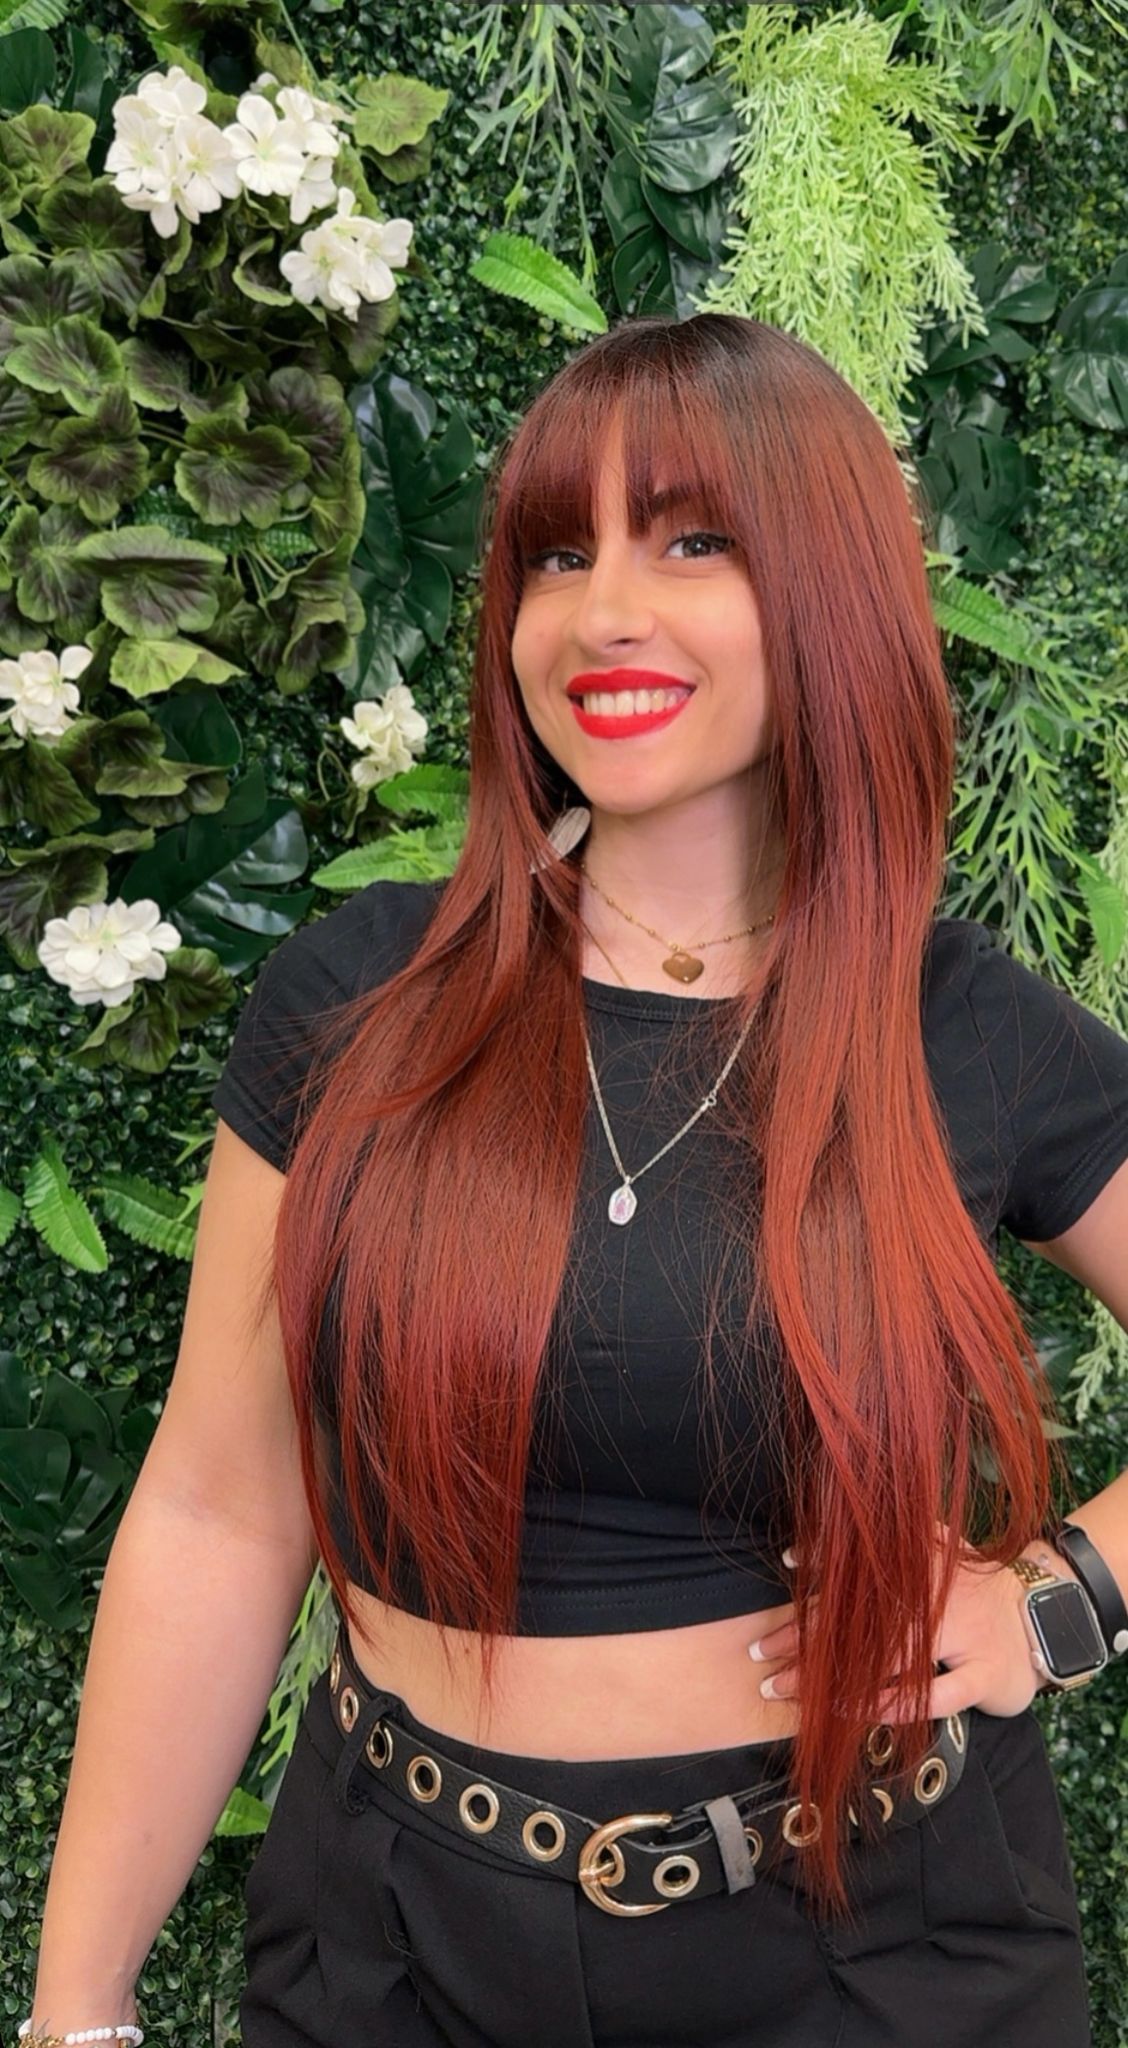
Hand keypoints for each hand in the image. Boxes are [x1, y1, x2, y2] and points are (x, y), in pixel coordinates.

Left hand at [747, 1535, 1079, 1721]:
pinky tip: (860, 1713)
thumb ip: (868, 1555)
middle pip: (864, 1624)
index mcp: (920, 1565)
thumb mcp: (926, 1555)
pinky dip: (896, 1706)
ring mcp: (967, 1634)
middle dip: (810, 1648)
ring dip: (842, 1682)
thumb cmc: (968, 1591)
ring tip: (799, 1696)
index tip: (768, 1625)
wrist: (1043, 1616)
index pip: (854, 1583)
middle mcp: (940, 1596)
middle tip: (765, 1667)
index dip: (808, 1604)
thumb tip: (796, 1552)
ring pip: (895, 1661)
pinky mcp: (988, 1673)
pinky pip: (937, 1695)